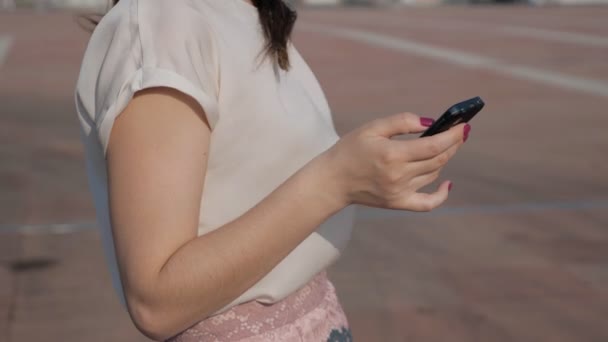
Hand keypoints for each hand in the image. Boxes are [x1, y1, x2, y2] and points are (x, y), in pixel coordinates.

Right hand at [323, 112, 469, 211]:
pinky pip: (427, 203)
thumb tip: (429, 123)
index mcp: (392, 154)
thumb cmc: (350, 150)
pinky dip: (441, 195)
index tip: (464, 125)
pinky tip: (448, 184)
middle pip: (438, 159)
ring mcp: (399, 192)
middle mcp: (398, 175)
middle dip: (453, 144)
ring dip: (442, 158)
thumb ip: (401, 121)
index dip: (453, 135)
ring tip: (441, 146)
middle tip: (459, 132)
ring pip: (434, 174)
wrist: (333, 181)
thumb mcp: (372, 128)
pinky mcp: (398, 203)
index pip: (434, 145)